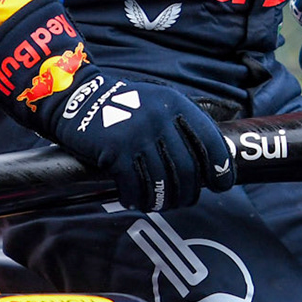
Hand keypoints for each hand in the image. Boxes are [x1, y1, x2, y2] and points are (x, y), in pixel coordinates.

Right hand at [47, 72, 234, 210]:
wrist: (79, 98)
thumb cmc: (124, 105)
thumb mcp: (159, 101)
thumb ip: (182, 124)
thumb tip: (209, 159)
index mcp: (177, 105)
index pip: (211, 142)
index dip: (221, 168)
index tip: (222, 184)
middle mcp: (161, 120)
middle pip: (188, 169)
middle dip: (189, 192)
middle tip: (184, 200)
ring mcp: (139, 136)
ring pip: (163, 182)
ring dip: (163, 200)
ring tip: (160, 204)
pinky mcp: (116, 152)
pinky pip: (135, 186)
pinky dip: (137, 199)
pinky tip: (134, 200)